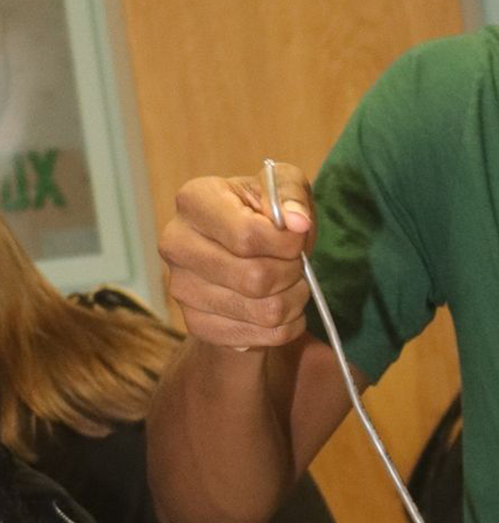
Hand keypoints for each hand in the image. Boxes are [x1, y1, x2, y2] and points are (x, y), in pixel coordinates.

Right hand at [159, 162, 313, 350]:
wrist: (241, 256)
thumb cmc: (264, 215)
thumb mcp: (283, 186)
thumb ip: (293, 194)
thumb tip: (297, 222)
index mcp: (195, 200)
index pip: (247, 236)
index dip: (286, 243)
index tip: (297, 240)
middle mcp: (177, 243)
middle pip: (255, 278)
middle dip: (292, 274)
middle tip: (296, 265)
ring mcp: (181, 287)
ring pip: (263, 311)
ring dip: (294, 301)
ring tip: (292, 284)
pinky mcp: (195, 323)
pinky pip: (259, 337)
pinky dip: (285, 326)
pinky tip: (280, 306)